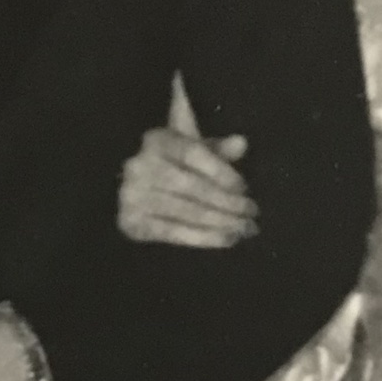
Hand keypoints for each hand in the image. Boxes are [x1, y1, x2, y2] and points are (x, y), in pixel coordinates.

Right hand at [118, 129, 255, 247]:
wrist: (136, 192)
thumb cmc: (174, 166)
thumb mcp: (195, 151)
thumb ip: (218, 148)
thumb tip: (241, 143)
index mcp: (157, 140)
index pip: (192, 153)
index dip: (221, 171)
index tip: (244, 188)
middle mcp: (139, 165)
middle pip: (190, 185)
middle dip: (226, 202)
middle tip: (251, 214)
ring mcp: (131, 195)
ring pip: (184, 211)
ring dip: (220, 222)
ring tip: (244, 229)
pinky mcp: (130, 221)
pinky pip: (172, 232)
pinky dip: (203, 238)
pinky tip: (226, 240)